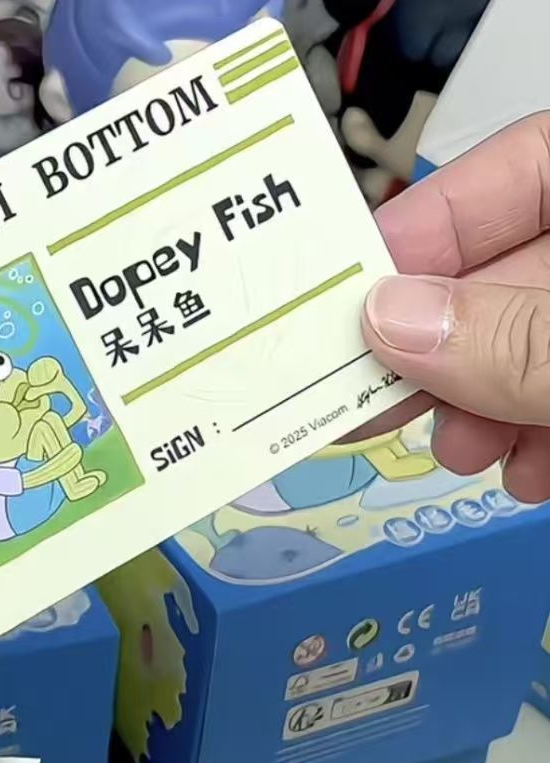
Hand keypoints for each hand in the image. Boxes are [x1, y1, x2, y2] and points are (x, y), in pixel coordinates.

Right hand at [353, 114, 549, 502]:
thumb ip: (515, 337)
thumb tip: (387, 320)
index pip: (523, 168)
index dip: (428, 226)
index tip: (351, 298)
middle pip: (510, 273)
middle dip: (441, 347)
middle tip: (373, 399)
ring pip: (529, 344)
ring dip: (478, 405)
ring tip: (464, 450)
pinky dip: (533, 435)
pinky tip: (525, 473)